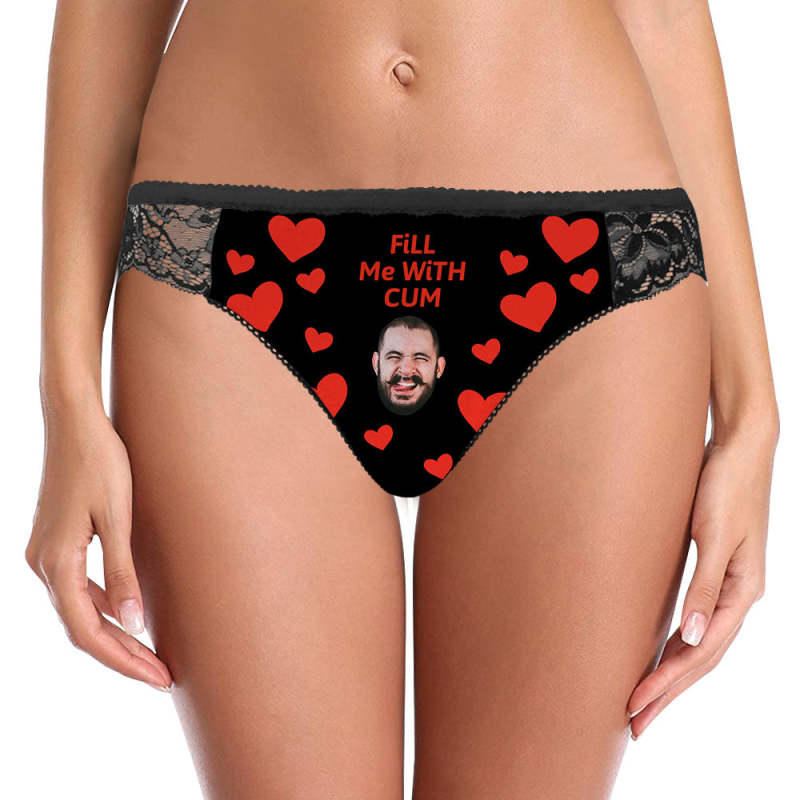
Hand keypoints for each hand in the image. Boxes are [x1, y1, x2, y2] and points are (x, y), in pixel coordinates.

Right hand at [25, 407, 171, 691]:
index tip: (160, 677)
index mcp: (56, 563)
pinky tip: (127, 615)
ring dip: (114, 635)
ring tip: (152, 654)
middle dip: (124, 656)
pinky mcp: (55, 543)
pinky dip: (103, 609)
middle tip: (164, 675)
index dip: (125, 661)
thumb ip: (123, 574)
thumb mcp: (118, 517)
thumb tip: (134, 625)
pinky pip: (78, 590)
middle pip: (82, 628)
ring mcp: (45, 554)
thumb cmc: (100, 461)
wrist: (75, 421)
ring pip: (78, 611)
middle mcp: (42, 565)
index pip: (88, 632)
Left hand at [627, 422, 776, 737]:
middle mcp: (737, 595)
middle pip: (700, 657)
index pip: (700, 653)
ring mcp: (727, 584)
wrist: (739, 447)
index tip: (634, 706)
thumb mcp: (713, 533)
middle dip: (667, 691)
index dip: (667, 683)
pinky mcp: (714, 570)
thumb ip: (703, 585)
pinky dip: (677, 642)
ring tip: (644, 700)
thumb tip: (691, 637)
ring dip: (672, 672)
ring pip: (698, 643)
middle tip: (634, 724)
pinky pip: (696, 620)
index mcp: (741, 591)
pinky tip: (661, 652)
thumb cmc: (726, 484)